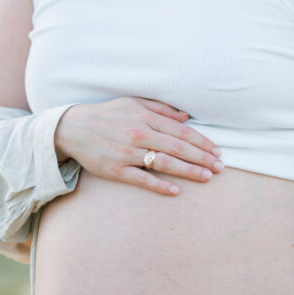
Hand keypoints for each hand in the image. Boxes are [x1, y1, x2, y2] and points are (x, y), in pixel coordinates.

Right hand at [54, 97, 222, 194]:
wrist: (72, 128)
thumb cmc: (108, 114)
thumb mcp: (134, 103)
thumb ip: (161, 109)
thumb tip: (187, 116)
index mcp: (145, 117)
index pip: (181, 131)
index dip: (201, 142)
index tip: (217, 151)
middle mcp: (139, 133)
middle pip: (177, 147)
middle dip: (202, 158)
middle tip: (220, 167)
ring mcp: (127, 152)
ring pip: (164, 162)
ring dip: (188, 170)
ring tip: (207, 177)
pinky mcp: (115, 169)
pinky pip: (141, 178)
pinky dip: (159, 185)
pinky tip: (176, 191)